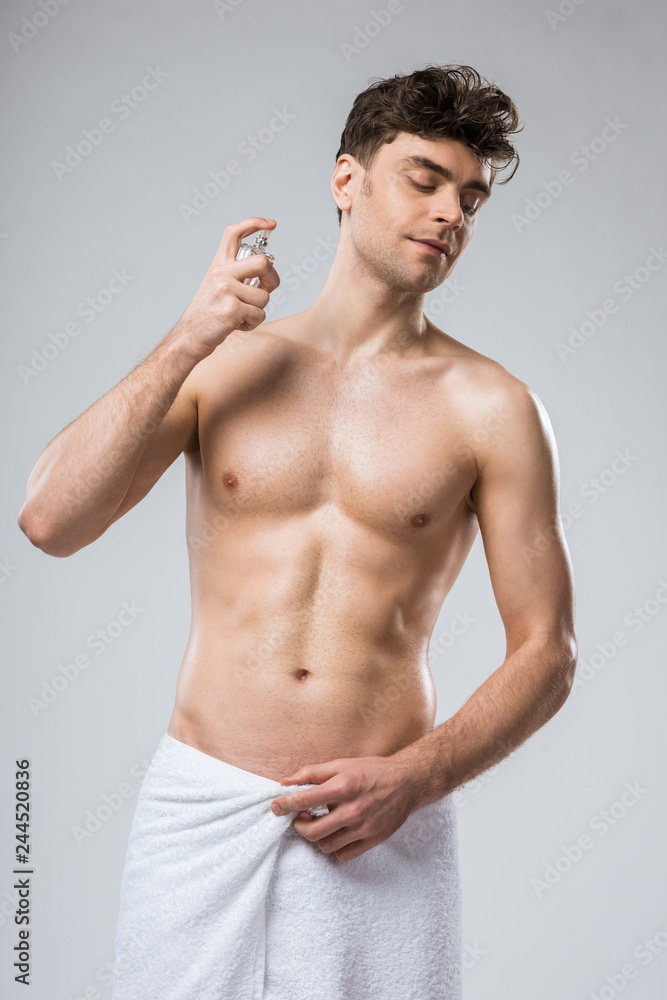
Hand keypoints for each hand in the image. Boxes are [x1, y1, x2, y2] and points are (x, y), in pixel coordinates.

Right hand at [175, 217, 279, 356]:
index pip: (234, 233)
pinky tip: (237, 325)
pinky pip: (259, 315)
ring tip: (241, 316)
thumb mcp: (217, 287)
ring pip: (264, 297)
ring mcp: (226, 290)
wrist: (189, 337)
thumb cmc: (207, 316)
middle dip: (273, 279)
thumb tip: (267, 274)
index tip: (271, 224)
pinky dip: (253, 324)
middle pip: (263, 262)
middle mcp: (221, 273)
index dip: (254, 223)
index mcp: (218, 266)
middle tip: (266, 290)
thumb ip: (238, 276)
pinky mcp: (232, 308)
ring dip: (258, 311)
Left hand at [269, 754, 420, 862]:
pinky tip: (339, 833)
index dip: (284, 805)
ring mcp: (363, 828)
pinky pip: (343, 855)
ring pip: (325, 845)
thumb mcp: (342, 764)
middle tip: (301, 818)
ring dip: (318, 836)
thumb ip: (312, 773)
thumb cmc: (371, 771)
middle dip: (299, 826)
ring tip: (323, 823)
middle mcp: (353, 810)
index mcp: (343, 787)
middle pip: (311, 831)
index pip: (304, 800)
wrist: (407, 782)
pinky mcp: (372, 840)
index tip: (276, 807)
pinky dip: (336, 847)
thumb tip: (285, 781)